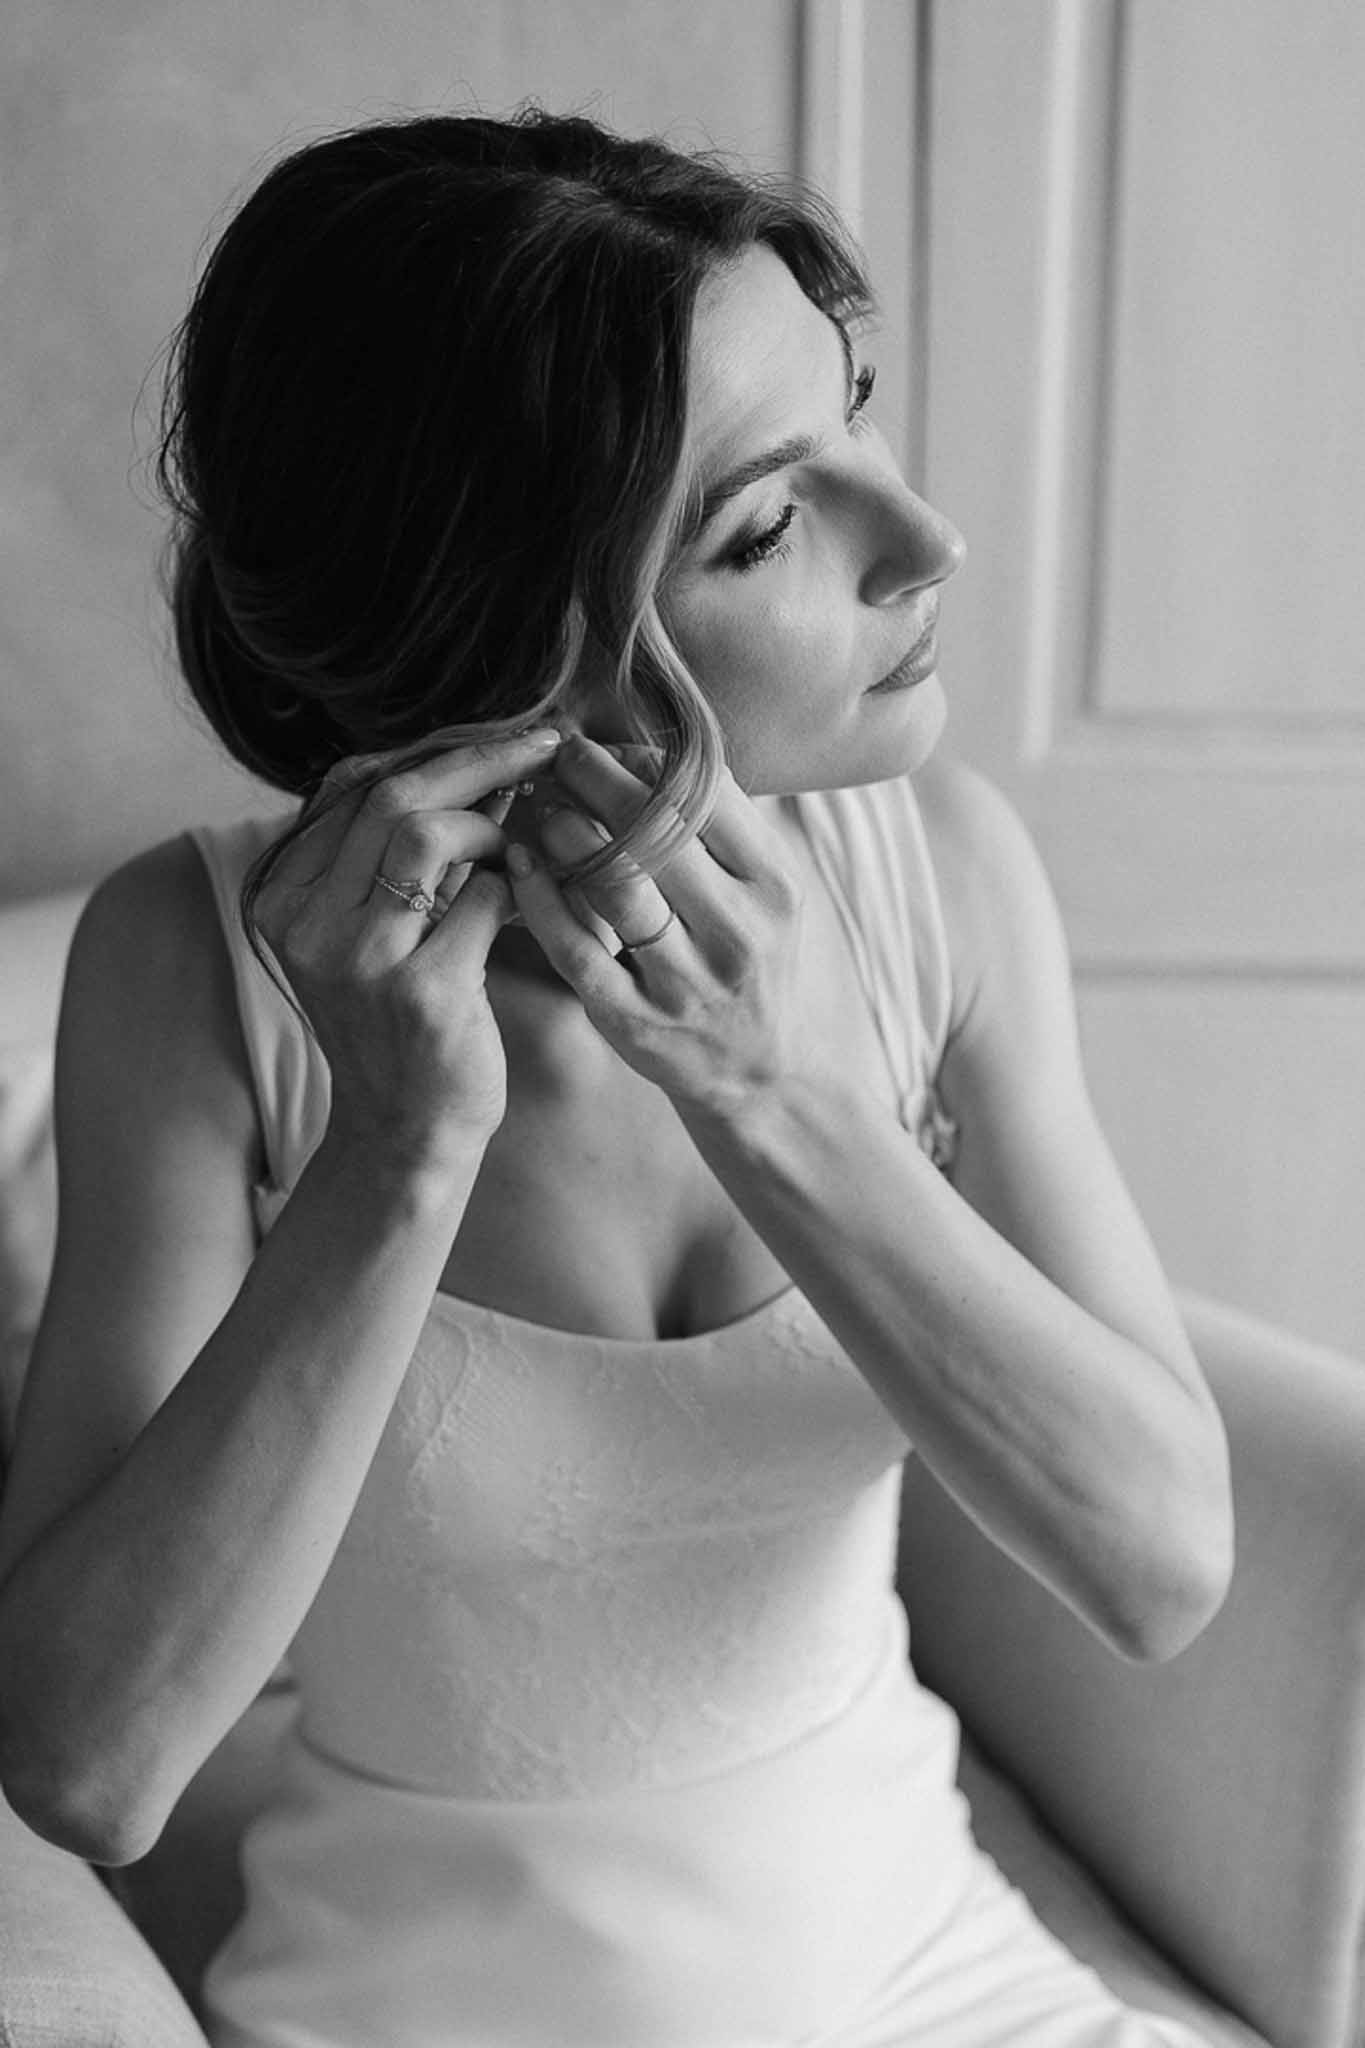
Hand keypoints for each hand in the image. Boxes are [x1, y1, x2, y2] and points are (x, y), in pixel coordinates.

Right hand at [251, 728, 562, 1167]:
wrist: (406, 1133)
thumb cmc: (398, 1023)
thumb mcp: (362, 935)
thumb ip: (382, 858)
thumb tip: (465, 762)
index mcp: (284, 898)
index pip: (347, 785)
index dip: (426, 751)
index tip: (490, 739)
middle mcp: (308, 924)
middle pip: (390, 796)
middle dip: (478, 761)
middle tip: (540, 748)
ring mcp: (362, 960)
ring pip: (429, 833)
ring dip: (494, 824)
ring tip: (522, 842)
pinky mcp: (423, 993)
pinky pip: (484, 897)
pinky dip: (518, 885)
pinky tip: (531, 898)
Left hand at [506, 733, 806, 1122]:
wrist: (758, 1070)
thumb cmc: (750, 958)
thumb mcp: (764, 891)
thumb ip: (719, 826)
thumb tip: (638, 747)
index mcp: (775, 887)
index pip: (706, 796)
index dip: (646, 759)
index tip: (606, 744)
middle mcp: (737, 933)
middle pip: (656, 830)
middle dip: (597, 778)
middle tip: (560, 756)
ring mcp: (685, 982)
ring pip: (615, 884)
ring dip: (568, 831)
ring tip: (543, 805)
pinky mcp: (635, 1021)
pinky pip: (574, 947)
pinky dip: (540, 898)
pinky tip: (521, 863)